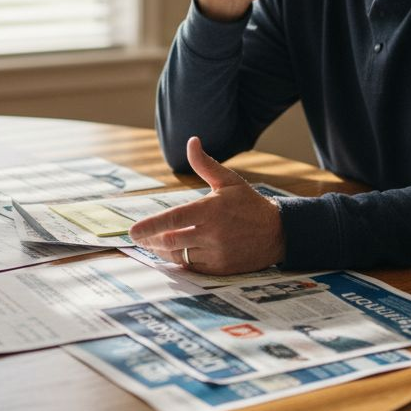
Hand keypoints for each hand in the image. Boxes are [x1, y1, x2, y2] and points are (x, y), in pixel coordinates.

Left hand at [128, 136, 284, 273]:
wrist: (278, 233)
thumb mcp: (228, 181)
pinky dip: (179, 260)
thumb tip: (191, 141)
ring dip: (162, 250)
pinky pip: (191, 267)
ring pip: (178, 255)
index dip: (149, 226)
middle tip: (139, 237)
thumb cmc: (249, 204)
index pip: (173, 219)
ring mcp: (216, 253)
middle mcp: (212, 233)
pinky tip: (174, 252)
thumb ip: (205, 164)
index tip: (132, 231)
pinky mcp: (220, 269)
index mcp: (211, 210)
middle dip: (150, 240)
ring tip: (154, 243)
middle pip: (170, 241)